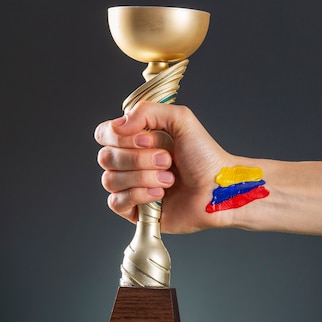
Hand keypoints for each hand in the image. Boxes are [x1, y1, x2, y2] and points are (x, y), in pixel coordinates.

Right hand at [94, 102, 232, 232]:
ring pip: (110, 180)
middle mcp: (129, 162)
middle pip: (105, 158)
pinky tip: (160, 194)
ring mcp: (130, 187)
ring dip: (144, 177)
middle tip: (168, 160)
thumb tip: (118, 125)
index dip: (120, 137)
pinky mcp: (134, 211)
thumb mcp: (180, 119)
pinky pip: (116, 202)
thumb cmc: (204, 157)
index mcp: (135, 140)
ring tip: (169, 178)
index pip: (104, 134)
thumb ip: (146, 111)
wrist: (217, 188)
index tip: (148, 139)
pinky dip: (140, 195)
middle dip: (139, 158)